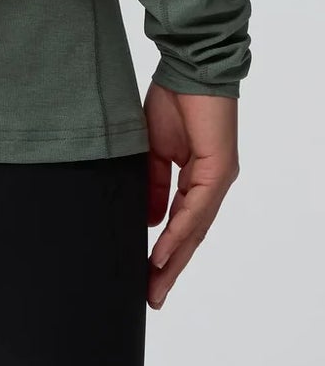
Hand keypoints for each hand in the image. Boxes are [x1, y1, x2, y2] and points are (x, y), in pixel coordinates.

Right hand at [144, 83, 238, 307]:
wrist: (189, 69)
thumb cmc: (173, 100)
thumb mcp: (152, 148)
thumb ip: (153, 184)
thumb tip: (149, 220)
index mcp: (198, 179)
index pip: (181, 224)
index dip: (166, 252)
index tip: (148, 275)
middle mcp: (212, 186)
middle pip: (191, 236)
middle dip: (170, 268)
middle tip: (153, 296)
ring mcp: (218, 180)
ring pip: (195, 229)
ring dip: (174, 259)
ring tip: (155, 282)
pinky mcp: (218, 172)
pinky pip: (196, 210)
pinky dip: (179, 232)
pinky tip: (164, 250)